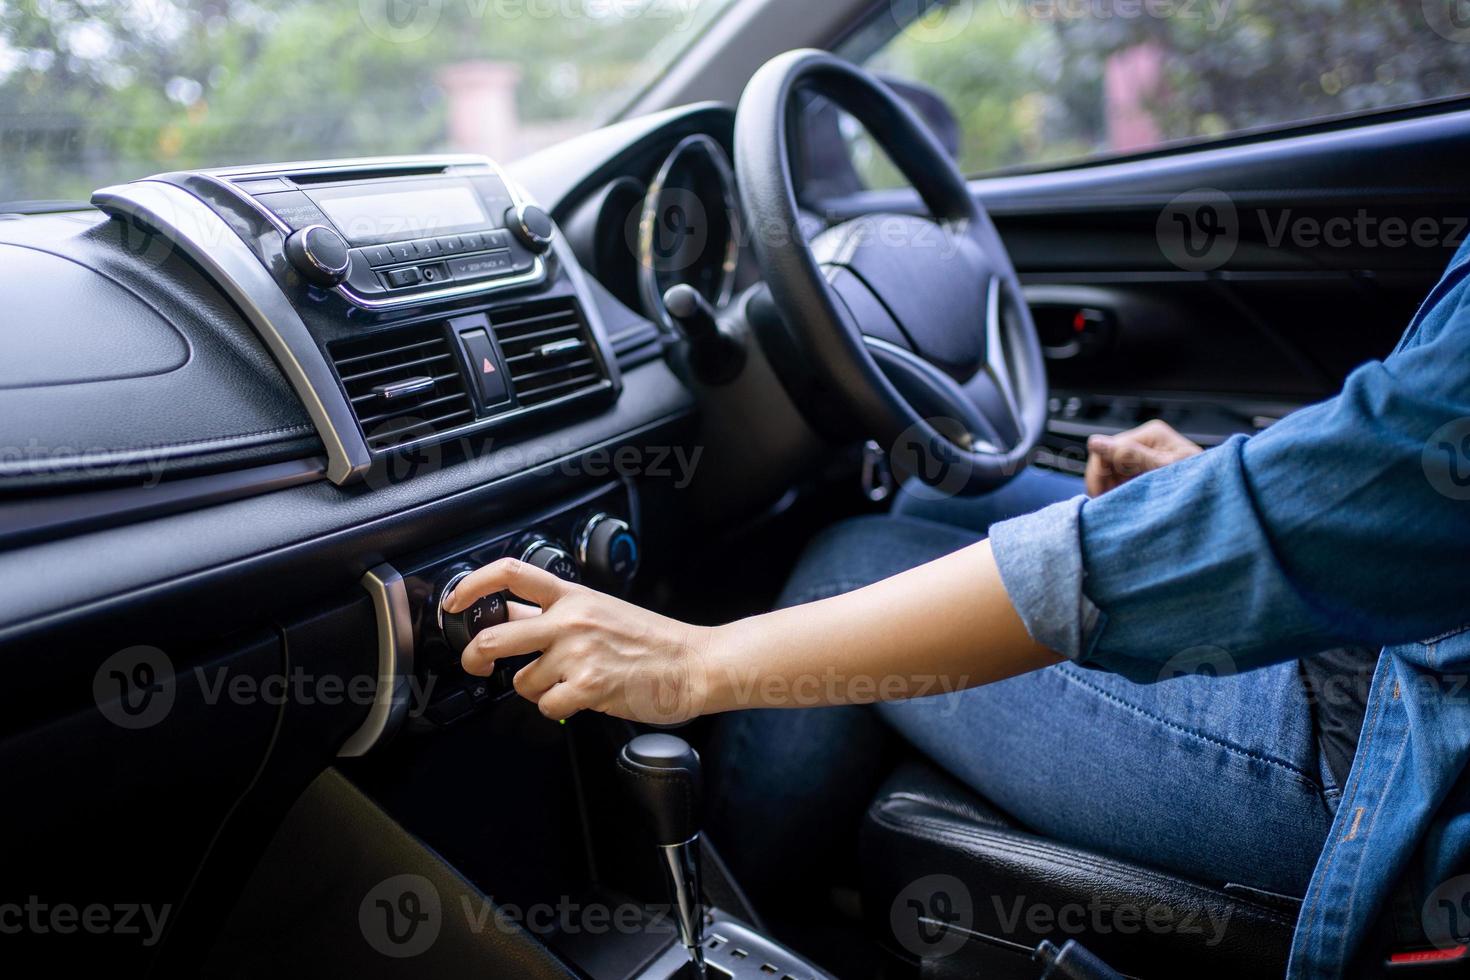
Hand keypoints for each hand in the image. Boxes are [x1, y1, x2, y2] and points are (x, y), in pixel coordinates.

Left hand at [441, 558, 713, 723]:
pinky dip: (558, 708)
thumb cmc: (652, 640)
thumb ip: (555, 612)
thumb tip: (511, 611)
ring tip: (569, 683)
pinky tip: (581, 698)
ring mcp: (578, 652)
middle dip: (476, 656)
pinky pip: (547, 705)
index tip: (456, 601)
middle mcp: (571, 620)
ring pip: (522, 681)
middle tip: (475, 664)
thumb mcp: (600, 611)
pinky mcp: (588, 685)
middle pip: (496, 635)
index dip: (472, 585)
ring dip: (538, 690)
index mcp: (573, 596)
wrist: (693, 663)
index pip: (511, 573)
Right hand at [1085, 420, 1201, 496]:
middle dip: (1104, 483)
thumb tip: (1094, 442)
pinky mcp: (1147, 469)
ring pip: (1112, 471)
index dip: (1099, 474)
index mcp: (1151, 434)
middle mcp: (1147, 440)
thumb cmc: (1200, 482)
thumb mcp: (1163, 470)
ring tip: (1121, 507)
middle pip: (1108, 459)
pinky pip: (1122, 479)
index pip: (1108, 447)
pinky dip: (1120, 492)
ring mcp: (1147, 455)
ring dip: (1111, 489)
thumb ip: (1129, 456)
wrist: (1220, 499)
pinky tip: (1127, 503)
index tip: (1101, 498)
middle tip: (1109, 506)